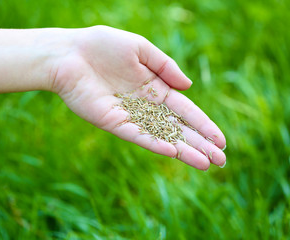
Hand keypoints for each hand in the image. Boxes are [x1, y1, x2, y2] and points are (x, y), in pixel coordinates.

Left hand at [49, 26, 225, 169]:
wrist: (69, 53)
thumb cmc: (103, 45)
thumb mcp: (141, 49)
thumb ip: (166, 67)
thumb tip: (189, 86)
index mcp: (155, 87)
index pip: (185, 110)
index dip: (203, 124)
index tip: (220, 140)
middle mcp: (145, 105)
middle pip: (178, 128)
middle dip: (200, 144)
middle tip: (220, 161)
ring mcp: (130, 116)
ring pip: (161, 136)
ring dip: (183, 151)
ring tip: (205, 165)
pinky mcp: (114, 122)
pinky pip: (138, 136)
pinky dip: (155, 144)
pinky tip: (173, 152)